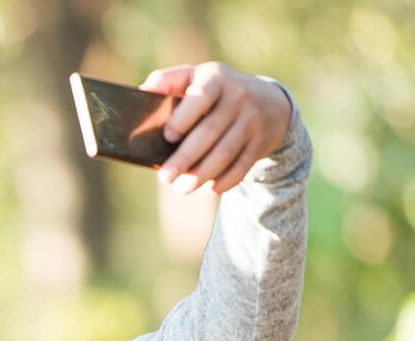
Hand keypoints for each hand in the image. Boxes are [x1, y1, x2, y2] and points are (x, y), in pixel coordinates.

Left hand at [141, 63, 292, 194]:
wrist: (270, 101)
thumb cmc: (217, 92)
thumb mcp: (197, 77)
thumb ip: (170, 81)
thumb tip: (144, 91)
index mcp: (216, 78)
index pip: (200, 98)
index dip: (183, 119)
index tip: (167, 137)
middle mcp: (238, 97)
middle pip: (210, 132)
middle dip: (185, 158)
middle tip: (165, 177)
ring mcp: (252, 121)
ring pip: (225, 153)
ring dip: (201, 175)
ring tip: (181, 188)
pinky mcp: (260, 143)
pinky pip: (242, 167)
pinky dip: (223, 181)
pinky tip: (205, 189)